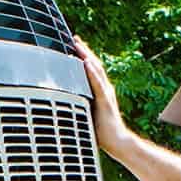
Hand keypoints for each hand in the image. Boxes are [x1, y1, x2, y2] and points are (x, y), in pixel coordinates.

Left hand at [73, 37, 130, 153]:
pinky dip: (92, 72)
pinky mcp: (105, 101)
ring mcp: (106, 94)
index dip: (84, 56)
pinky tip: (86, 63)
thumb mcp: (87, 115)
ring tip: (78, 44)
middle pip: (94, 65)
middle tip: (74, 38)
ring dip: (86, 56)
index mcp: (100, 91)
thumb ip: (78, 106)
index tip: (74, 45)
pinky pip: (98, 83)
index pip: (91, 69)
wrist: (118, 142)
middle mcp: (105, 89)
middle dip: (84, 50)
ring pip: (96, 70)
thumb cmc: (102, 132)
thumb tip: (62, 105)